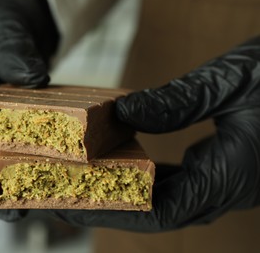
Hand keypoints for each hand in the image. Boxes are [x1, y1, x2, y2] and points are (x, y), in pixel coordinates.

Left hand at [48, 37, 259, 230]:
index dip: (112, 210)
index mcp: (230, 176)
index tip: (70, 205)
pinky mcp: (218, 169)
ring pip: (160, 200)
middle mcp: (223, 188)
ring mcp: (221, 181)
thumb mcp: (233, 81)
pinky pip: (171, 183)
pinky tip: (118, 167)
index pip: (158, 211)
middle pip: (151, 211)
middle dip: (105, 207)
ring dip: (119, 194)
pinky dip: (140, 178)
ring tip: (78, 187)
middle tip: (59, 199)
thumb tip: (124, 112)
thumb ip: (178, 101)